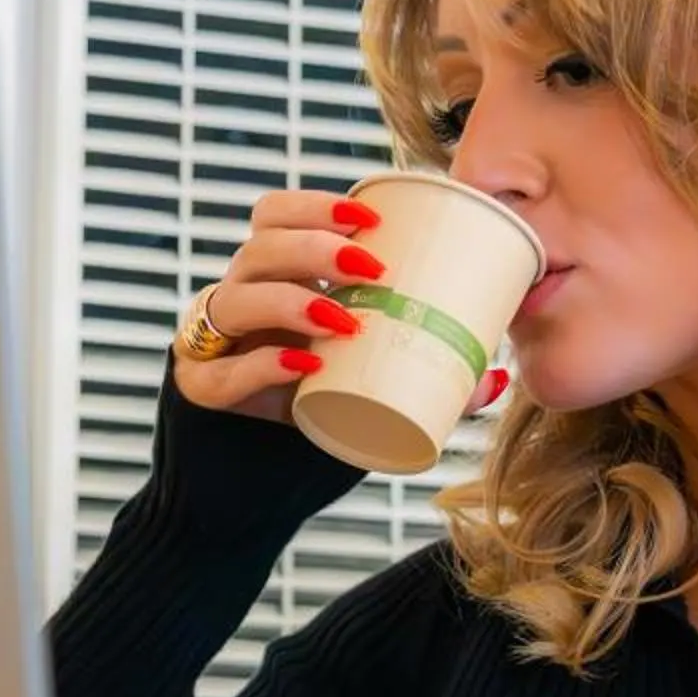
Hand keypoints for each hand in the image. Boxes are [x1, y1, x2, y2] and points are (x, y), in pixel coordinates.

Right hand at [175, 189, 508, 426]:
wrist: (257, 489)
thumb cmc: (318, 421)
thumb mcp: (373, 388)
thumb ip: (430, 381)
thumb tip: (498, 378)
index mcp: (276, 282)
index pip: (275, 217)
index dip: (313, 207)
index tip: (371, 219)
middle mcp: (238, 302)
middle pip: (258, 247)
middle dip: (313, 246)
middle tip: (371, 267)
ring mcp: (212, 344)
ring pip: (233, 298)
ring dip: (291, 300)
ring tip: (343, 321)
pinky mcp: (199, 390)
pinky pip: (221, 370)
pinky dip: (261, 365)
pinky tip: (301, 364)